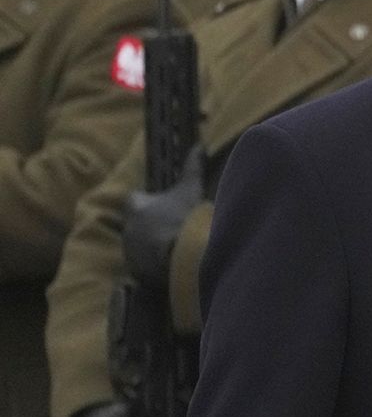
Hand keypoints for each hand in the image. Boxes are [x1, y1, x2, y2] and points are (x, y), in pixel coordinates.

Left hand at [122, 150, 205, 287]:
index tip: (160, 204)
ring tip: (175, 248)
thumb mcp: (191, 189)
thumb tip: (199, 145)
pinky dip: (156, 265)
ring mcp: (131, 251)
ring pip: (140, 246)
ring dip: (153, 246)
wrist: (184, 254)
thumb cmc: (184, 217)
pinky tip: (173, 263)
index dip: (146, 201)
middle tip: (172, 227)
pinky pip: (145, 266)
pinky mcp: (138, 271)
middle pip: (136, 224)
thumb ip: (193, 168)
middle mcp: (128, 228)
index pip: (134, 199)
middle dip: (150, 225)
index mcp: (136, 207)